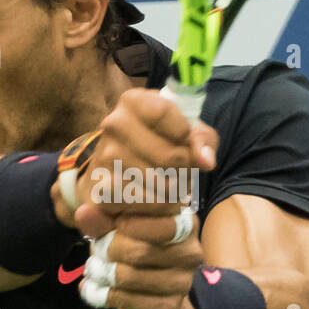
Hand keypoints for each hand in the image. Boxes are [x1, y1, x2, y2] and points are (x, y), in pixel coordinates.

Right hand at [51, 87, 218, 238]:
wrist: (118, 168)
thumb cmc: (159, 143)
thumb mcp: (185, 132)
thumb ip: (202, 140)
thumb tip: (206, 161)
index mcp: (134, 101)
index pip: (166, 113)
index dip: (185, 134)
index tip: (187, 142)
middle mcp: (114, 124)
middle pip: (170, 157)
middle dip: (186, 172)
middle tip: (186, 174)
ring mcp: (106, 155)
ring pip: (160, 184)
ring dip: (176, 192)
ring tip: (175, 188)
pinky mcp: (102, 186)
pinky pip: (144, 202)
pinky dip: (160, 207)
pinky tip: (161, 201)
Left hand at [80, 208, 203, 308]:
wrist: (150, 298)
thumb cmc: (132, 250)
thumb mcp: (116, 228)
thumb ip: (103, 219)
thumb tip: (84, 213)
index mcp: (182, 218)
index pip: (158, 205)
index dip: (126, 200)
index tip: (99, 199)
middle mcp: (189, 247)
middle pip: (139, 248)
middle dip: (108, 249)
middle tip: (97, 249)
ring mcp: (184, 279)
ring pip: (130, 275)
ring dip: (103, 274)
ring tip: (95, 270)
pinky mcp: (171, 305)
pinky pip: (128, 300)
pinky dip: (105, 295)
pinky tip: (97, 290)